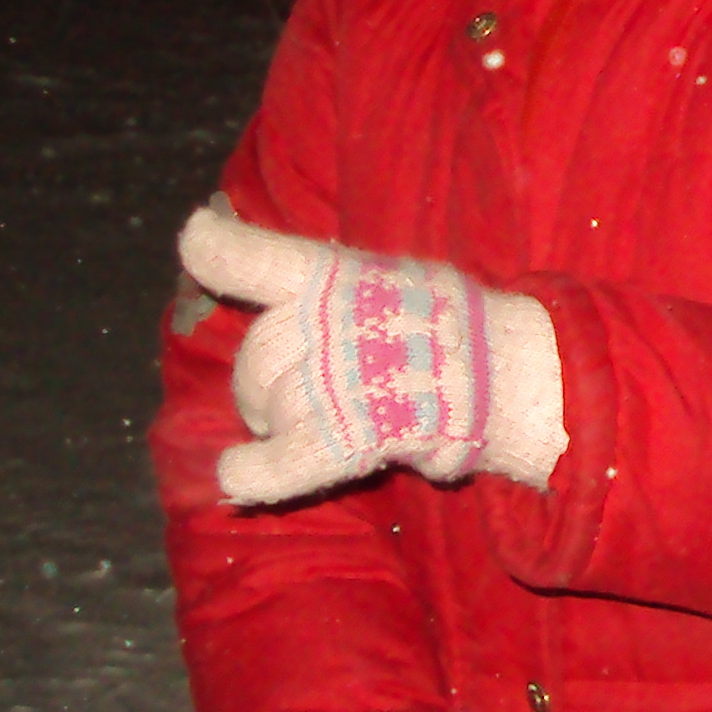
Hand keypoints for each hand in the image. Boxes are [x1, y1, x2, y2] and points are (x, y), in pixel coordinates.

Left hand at [178, 203, 564, 506]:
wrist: (514, 376)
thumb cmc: (457, 326)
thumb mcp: (398, 278)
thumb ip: (341, 285)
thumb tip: (284, 281)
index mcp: (336, 278)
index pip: (256, 257)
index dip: (217, 248)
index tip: (197, 236)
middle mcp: (325, 324)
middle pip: (256, 355)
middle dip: (262, 381)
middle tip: (293, 395)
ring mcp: (332, 383)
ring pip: (268, 408)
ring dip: (276, 423)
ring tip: (315, 426)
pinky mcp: (343, 439)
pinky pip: (278, 463)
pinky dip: (250, 475)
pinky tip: (235, 476)